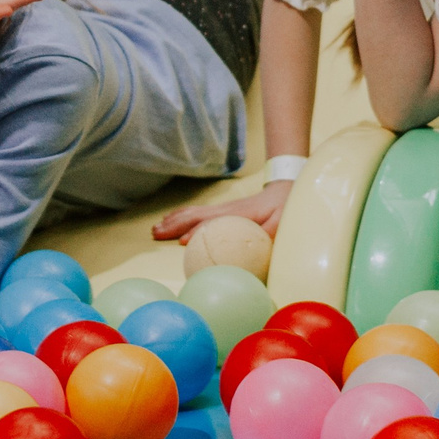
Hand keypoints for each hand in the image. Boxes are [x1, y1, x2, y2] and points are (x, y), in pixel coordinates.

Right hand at [154, 178, 290, 241]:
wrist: (283, 191)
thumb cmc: (282, 209)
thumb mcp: (280, 222)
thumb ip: (269, 234)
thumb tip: (256, 247)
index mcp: (237, 214)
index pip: (212, 222)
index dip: (197, 231)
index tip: (183, 242)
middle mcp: (224, 210)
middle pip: (194, 215)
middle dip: (174, 224)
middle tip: (156, 234)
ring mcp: (221, 208)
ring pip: (192, 212)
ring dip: (173, 220)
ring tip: (156, 229)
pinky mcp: (221, 210)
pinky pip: (196, 212)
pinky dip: (181, 216)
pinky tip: (171, 220)